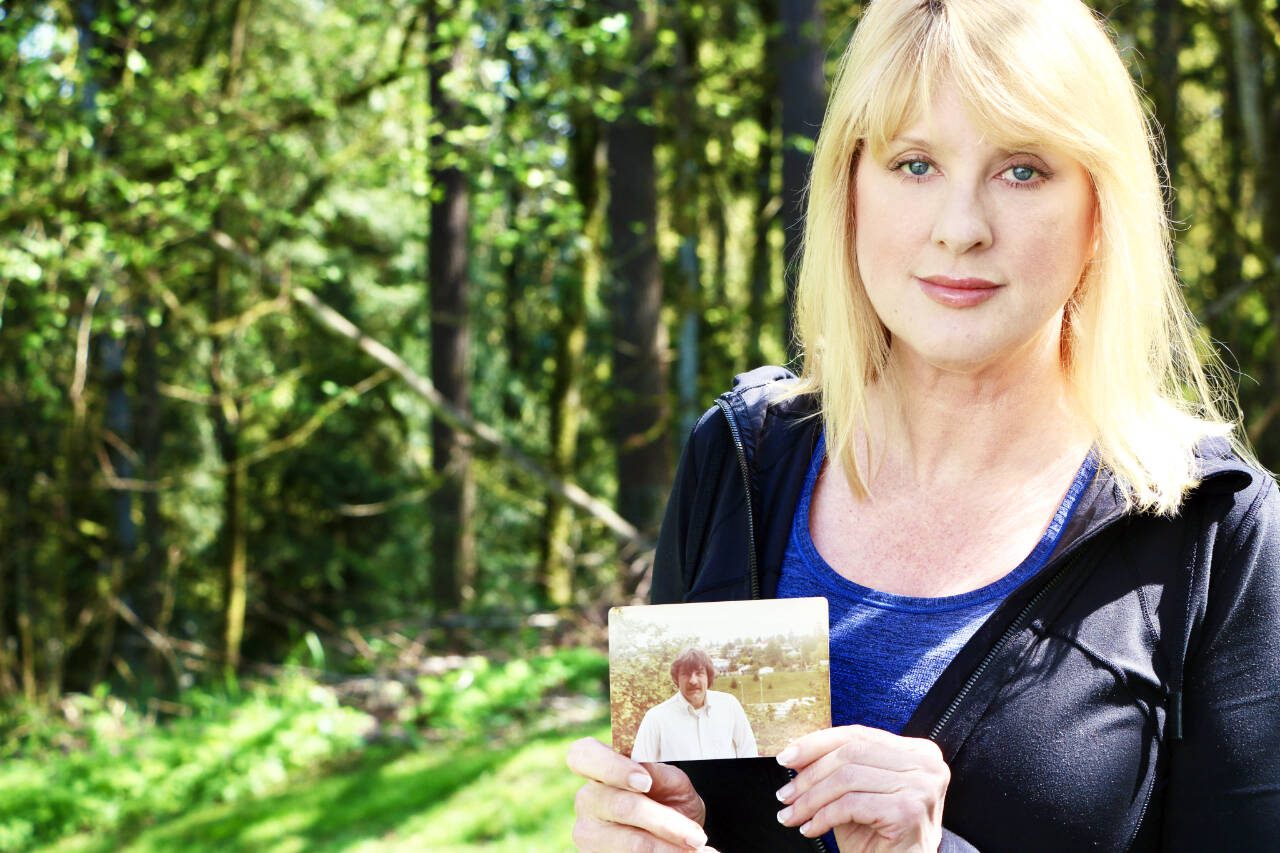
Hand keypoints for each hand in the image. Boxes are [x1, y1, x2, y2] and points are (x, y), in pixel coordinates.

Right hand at [567, 736, 714, 851]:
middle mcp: (588, 800)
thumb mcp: (671, 783)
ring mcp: (588, 834)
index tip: (645, 781)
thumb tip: (648, 772)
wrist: (674, 836)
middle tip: (695, 835)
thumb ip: (659, 774)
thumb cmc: (667, 800)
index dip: (612, 767)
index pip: (583, 755)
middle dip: (663, 821)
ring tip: (697, 849)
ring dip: (668, 849)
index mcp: (599, 768)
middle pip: (620, 806)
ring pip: (630, 843)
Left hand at [774, 725, 948, 852]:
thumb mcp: (855, 794)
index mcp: (916, 751)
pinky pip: (851, 804)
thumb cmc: (880, 837)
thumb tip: (795, 751)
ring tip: (792, 815)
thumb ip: (836, 768)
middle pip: (851, 754)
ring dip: (811, 799)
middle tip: (785, 794)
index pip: (858, 735)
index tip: (786, 757)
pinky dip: (824, 816)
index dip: (817, 744)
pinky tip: (811, 828)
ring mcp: (920, 786)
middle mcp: (925, 764)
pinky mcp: (909, 810)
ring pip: (847, 778)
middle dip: (809, 775)